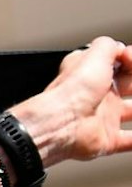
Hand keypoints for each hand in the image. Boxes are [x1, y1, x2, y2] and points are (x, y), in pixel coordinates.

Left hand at [14, 36, 131, 166]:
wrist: (61, 123)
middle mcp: (99, 95)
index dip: (131, 58)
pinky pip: (130, 141)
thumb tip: (122, 49)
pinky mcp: (107, 140)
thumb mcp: (94, 54)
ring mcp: (104, 118)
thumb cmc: (74, 90)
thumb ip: (109, 46)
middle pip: (129, 85)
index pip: (119, 63)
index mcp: (93, 74)